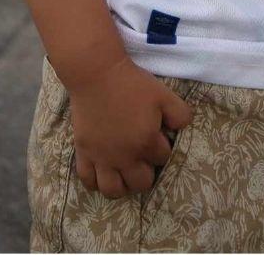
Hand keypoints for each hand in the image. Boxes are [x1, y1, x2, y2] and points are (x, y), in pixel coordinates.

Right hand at [68, 56, 193, 198]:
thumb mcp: (163, 94)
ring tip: (123, 173)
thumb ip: (180, 114)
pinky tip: (101, 173)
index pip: (162, 159)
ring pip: (113, 190)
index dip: (162, 148)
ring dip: (122, 186)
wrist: (96, 74)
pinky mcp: (83, 152)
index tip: (158, 137)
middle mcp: (125, 156)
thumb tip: (180, 129)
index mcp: (146, 142)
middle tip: (143, 159)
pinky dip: (94, 182)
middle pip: (141, 183)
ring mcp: (102, 157)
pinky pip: (87, 180)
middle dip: (146, 173)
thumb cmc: (131, 83)